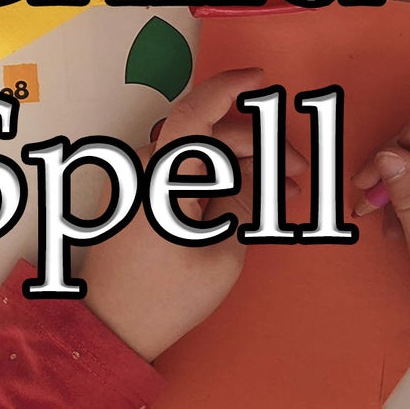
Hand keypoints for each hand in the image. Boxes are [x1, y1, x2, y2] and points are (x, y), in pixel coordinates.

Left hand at [80, 68, 300, 361]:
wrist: (111, 329)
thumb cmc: (165, 297)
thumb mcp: (221, 252)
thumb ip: (246, 201)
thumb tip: (266, 169)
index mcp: (160, 177)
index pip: (195, 111)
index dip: (229, 87)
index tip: (261, 79)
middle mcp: (143, 168)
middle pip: (207, 135)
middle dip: (257, 146)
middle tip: (298, 173)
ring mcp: (136, 181)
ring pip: (198, 154)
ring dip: (241, 164)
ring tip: (283, 193)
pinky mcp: (136, 196)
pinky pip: (182, 173)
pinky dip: (216, 178)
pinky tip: (251, 198)